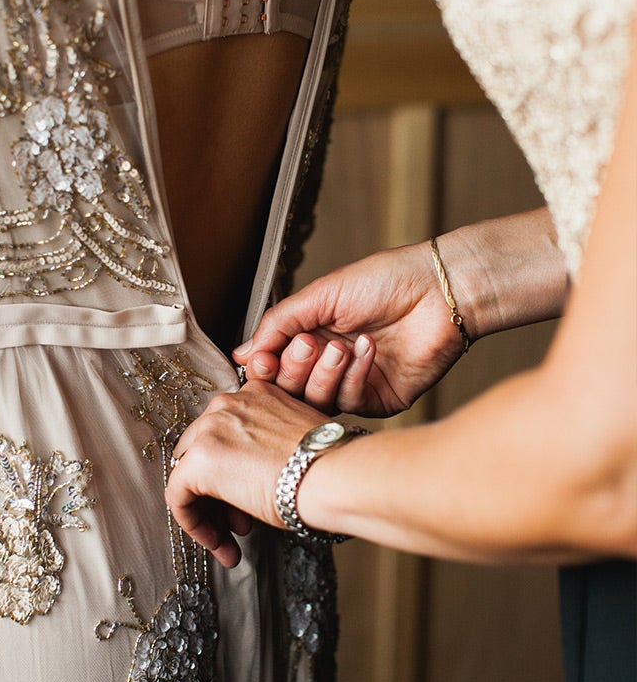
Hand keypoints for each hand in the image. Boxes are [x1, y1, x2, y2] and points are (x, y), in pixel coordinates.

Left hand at [166, 381, 323, 567]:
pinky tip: (220, 544)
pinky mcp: (198, 461)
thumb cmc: (327, 465)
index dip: (233, 471)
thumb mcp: (293, 440)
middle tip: (240, 524)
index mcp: (252, 393)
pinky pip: (178, 497)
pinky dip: (194, 524)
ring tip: (231, 542)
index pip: (224, 434)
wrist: (333, 475)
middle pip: (201, 453)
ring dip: (209, 513)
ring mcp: (209, 430)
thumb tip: (251, 473)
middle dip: (218, 494)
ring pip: (188, 476)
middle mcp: (226, 404)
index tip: (248, 498)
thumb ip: (265, 445)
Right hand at [234, 242, 465, 416]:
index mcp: (312, 335)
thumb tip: (242, 353)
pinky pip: (351, 401)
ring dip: (324, 374)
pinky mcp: (380, 399)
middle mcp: (329, 363)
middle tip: (308, 345)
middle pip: (290, 389)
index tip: (260, 362)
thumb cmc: (385, 281)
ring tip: (341, 346)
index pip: (274, 365)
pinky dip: (354, 376)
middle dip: (294, 369)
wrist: (439, 290)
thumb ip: (278, 323)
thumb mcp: (320, 295)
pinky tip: (369, 350)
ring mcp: (353, 383)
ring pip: (316, 401)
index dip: (265, 368)